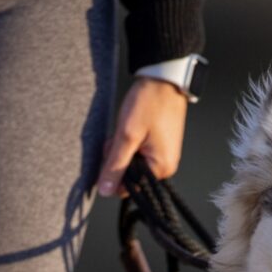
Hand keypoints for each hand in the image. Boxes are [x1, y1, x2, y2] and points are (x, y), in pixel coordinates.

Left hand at [97, 77, 188, 195]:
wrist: (164, 81)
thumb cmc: (149, 105)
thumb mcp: (126, 136)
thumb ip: (115, 166)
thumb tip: (105, 190)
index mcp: (161, 168)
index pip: (129, 187)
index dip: (113, 172)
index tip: (110, 153)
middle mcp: (166, 166)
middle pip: (131, 175)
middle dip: (118, 158)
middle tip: (118, 137)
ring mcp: (165, 155)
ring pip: (133, 163)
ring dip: (123, 150)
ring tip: (125, 130)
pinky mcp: (162, 146)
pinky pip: (140, 153)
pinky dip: (130, 143)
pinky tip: (130, 129)